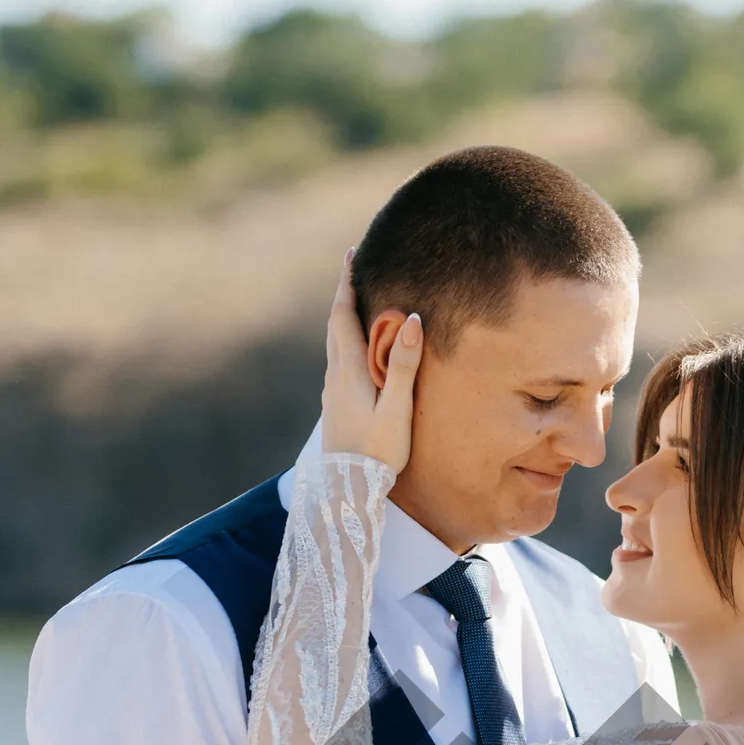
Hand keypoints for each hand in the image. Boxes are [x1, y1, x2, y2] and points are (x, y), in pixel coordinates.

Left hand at [320, 252, 422, 473]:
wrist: (348, 489)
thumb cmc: (377, 451)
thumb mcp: (397, 408)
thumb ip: (403, 364)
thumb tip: (411, 319)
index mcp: (349, 370)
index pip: (344, 315)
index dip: (347, 284)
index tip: (351, 255)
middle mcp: (335, 376)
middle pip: (335, 325)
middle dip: (344, 296)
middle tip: (353, 270)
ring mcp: (332, 392)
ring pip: (335, 344)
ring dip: (343, 319)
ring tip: (357, 304)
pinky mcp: (335, 407)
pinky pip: (338, 362)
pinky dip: (345, 343)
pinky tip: (356, 352)